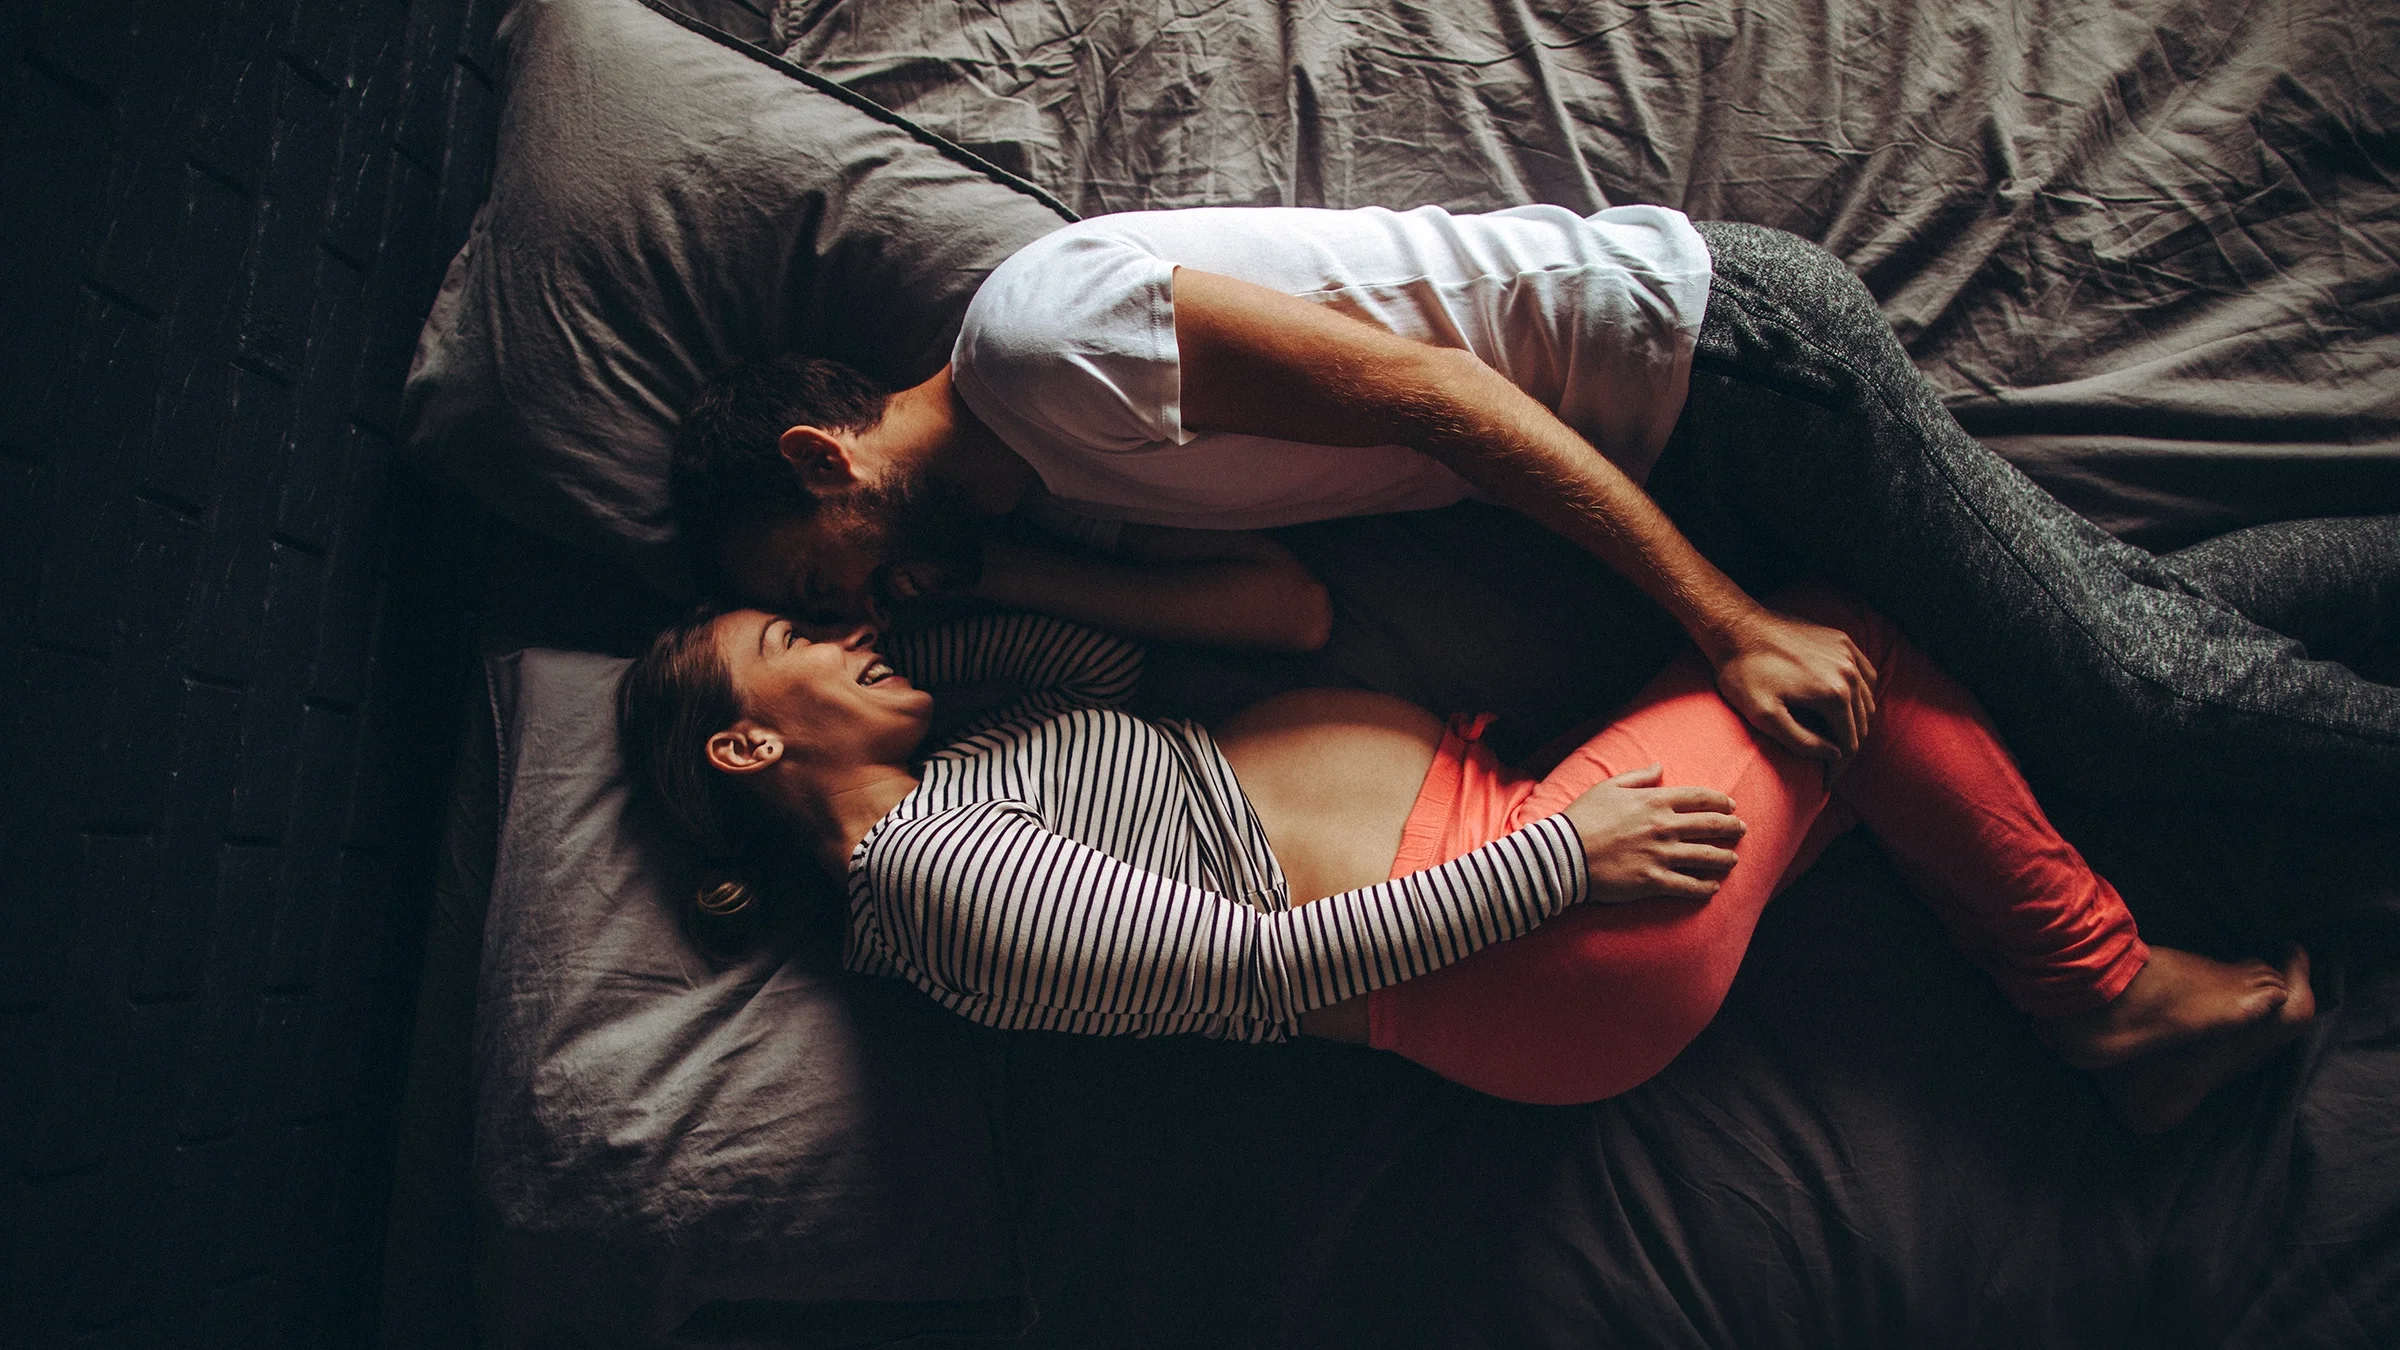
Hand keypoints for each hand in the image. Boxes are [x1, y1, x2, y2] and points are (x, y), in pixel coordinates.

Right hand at [1559, 765, 1744, 902]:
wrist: (1563, 853)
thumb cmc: (1583, 817)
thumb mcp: (1608, 787)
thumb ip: (1638, 777)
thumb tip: (1660, 767)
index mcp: (1654, 801)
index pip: (1699, 798)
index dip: (1720, 802)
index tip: (1731, 806)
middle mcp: (1664, 827)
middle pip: (1711, 826)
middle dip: (1732, 828)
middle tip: (1741, 830)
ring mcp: (1661, 855)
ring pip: (1706, 857)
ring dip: (1725, 858)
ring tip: (1732, 860)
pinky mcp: (1653, 881)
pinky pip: (1688, 885)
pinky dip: (1705, 887)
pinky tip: (1712, 887)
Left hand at [1712, 609, 1877, 765]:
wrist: (1736, 627)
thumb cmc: (1744, 673)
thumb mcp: (1764, 716)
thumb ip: (1801, 740)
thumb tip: (1834, 755)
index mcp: (1834, 694)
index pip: (1849, 743)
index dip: (1838, 769)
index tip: (1825, 783)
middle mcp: (1849, 672)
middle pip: (1861, 724)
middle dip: (1847, 749)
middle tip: (1830, 767)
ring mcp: (1848, 653)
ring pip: (1866, 701)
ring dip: (1855, 724)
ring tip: (1836, 741)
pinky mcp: (1841, 641)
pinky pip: (1865, 675)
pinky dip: (1860, 695)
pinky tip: (1846, 706)